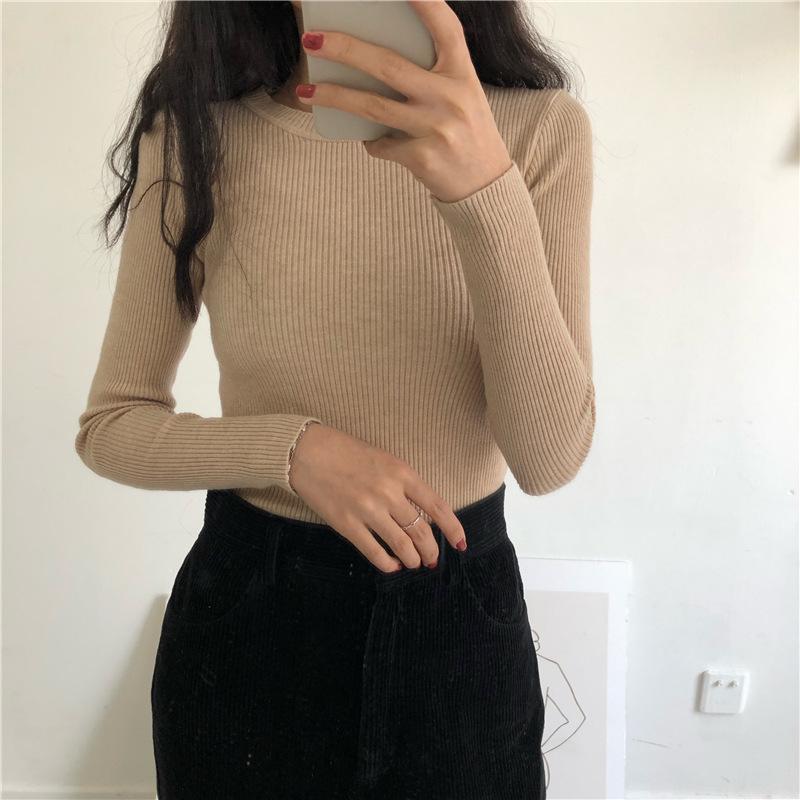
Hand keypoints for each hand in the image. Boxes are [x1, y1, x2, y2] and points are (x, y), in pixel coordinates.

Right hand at [288, 423, 466, 572]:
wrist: (308, 452)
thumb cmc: (347, 453)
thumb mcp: (385, 460)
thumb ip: (404, 484)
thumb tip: (422, 514)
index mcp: (402, 473)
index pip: (437, 506)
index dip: (452, 528)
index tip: (460, 543)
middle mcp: (389, 493)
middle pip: (421, 531)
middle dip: (431, 550)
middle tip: (432, 559)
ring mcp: (368, 510)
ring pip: (402, 545)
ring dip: (412, 559)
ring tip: (414, 563)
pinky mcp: (347, 525)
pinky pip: (375, 552)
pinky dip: (387, 564)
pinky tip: (391, 565)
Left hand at [295, 0, 513, 202]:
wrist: (485, 185)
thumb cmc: (465, 132)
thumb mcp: (461, 95)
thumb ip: (430, 75)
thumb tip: (368, 60)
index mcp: (463, 73)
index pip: (446, 27)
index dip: (424, 2)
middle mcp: (451, 97)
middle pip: (388, 65)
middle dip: (344, 49)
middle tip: (311, 39)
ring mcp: (436, 129)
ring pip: (373, 107)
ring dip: (334, 97)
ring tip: (305, 92)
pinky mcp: (422, 158)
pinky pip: (381, 144)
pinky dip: (371, 141)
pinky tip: (370, 140)